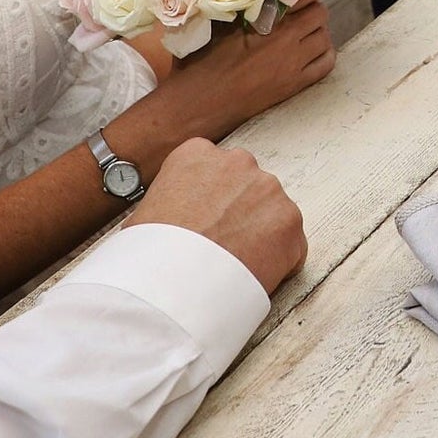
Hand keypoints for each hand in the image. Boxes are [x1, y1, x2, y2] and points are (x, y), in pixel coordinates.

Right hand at [126, 139, 305, 293]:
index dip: (213, 201)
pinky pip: (291, 246)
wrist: (169, 283)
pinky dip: (279, 263)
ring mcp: (268, 189)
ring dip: (261, 236)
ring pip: (272, 214)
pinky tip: (255, 277)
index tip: (207, 223)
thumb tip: (168, 217)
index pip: (216, 170)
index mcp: (197, 153)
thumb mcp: (145, 211)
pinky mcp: (289, 222)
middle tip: (224, 246)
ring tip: (235, 266)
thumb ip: (170, 200)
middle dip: (241, 213)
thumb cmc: (148, 254)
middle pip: (248, 187)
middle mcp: (238, 161)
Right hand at [133, 0, 336, 152]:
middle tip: (300, 8)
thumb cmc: (202, 62)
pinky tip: (312, 50)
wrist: (199, 103)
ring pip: (325, 37)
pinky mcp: (294, 86)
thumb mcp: (219, 24)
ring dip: (318, 30)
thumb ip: (242, 4)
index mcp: (265, 22)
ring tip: (305, 29)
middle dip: (312, 7)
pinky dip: (324, 53)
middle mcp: (285, 41)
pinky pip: (325, 65)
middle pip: (319, 14)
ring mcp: (293, 65)